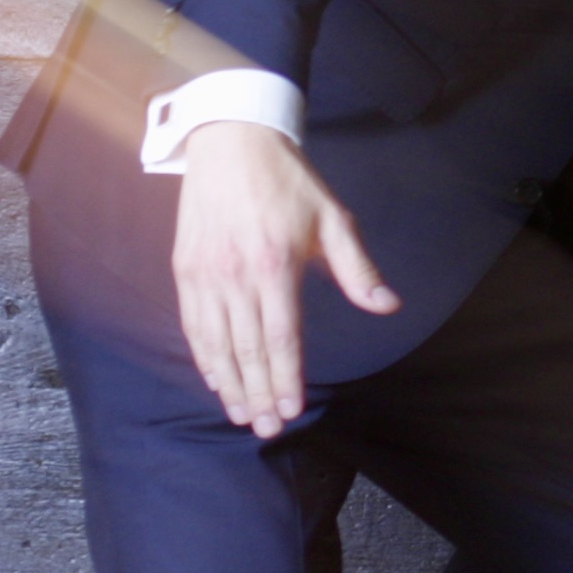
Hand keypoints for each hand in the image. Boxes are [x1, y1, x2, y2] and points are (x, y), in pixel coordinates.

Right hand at [171, 121, 396, 437]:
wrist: (231, 142)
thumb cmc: (289, 182)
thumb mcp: (333, 218)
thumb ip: (357, 268)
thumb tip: (388, 305)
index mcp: (274, 265)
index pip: (280, 337)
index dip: (286, 378)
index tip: (293, 410)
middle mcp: (234, 276)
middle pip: (246, 350)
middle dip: (259, 394)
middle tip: (269, 430)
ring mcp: (204, 275)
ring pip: (215, 345)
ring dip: (230, 386)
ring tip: (243, 416)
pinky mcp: (184, 270)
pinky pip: (192, 325)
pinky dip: (203, 358)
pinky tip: (216, 380)